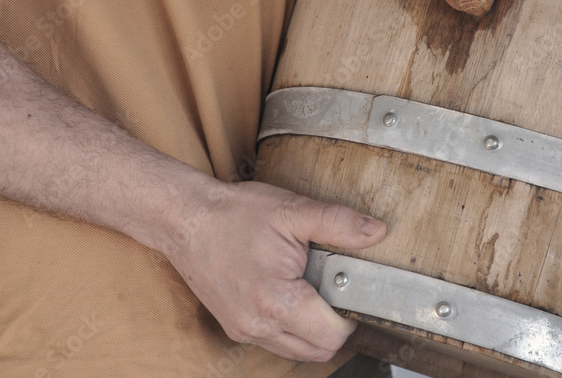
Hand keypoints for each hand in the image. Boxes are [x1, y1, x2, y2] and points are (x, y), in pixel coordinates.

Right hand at [164, 180, 386, 361]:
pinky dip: (292, 326)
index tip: (352, 289)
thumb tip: (376, 231)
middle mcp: (258, 325)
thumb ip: (338, 224)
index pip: (332, 336)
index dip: (351, 316)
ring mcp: (244, 330)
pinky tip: (291, 292)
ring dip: (313, 329)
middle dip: (336, 326)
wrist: (185, 219)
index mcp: (276, 301)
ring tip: (312, 288)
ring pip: (296, 350)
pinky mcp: (235, 327)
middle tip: (336, 288)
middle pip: (318, 351)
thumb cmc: (233, 215)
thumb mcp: (292, 210)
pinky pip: (275, 341)